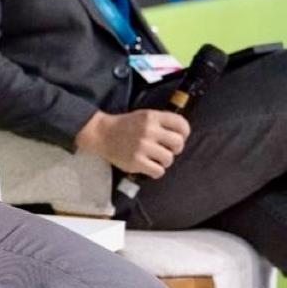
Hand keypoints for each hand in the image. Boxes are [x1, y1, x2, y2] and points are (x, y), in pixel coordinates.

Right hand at [74, 109, 189, 177]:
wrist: (102, 134)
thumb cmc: (126, 126)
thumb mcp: (144, 116)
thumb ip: (162, 122)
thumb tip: (182, 135)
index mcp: (151, 117)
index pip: (181, 124)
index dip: (184, 133)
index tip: (179, 137)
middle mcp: (148, 130)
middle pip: (178, 143)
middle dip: (175, 148)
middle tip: (167, 149)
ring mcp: (142, 146)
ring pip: (169, 159)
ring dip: (164, 161)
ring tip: (154, 158)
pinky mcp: (136, 161)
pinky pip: (158, 171)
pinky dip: (155, 171)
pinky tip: (148, 166)